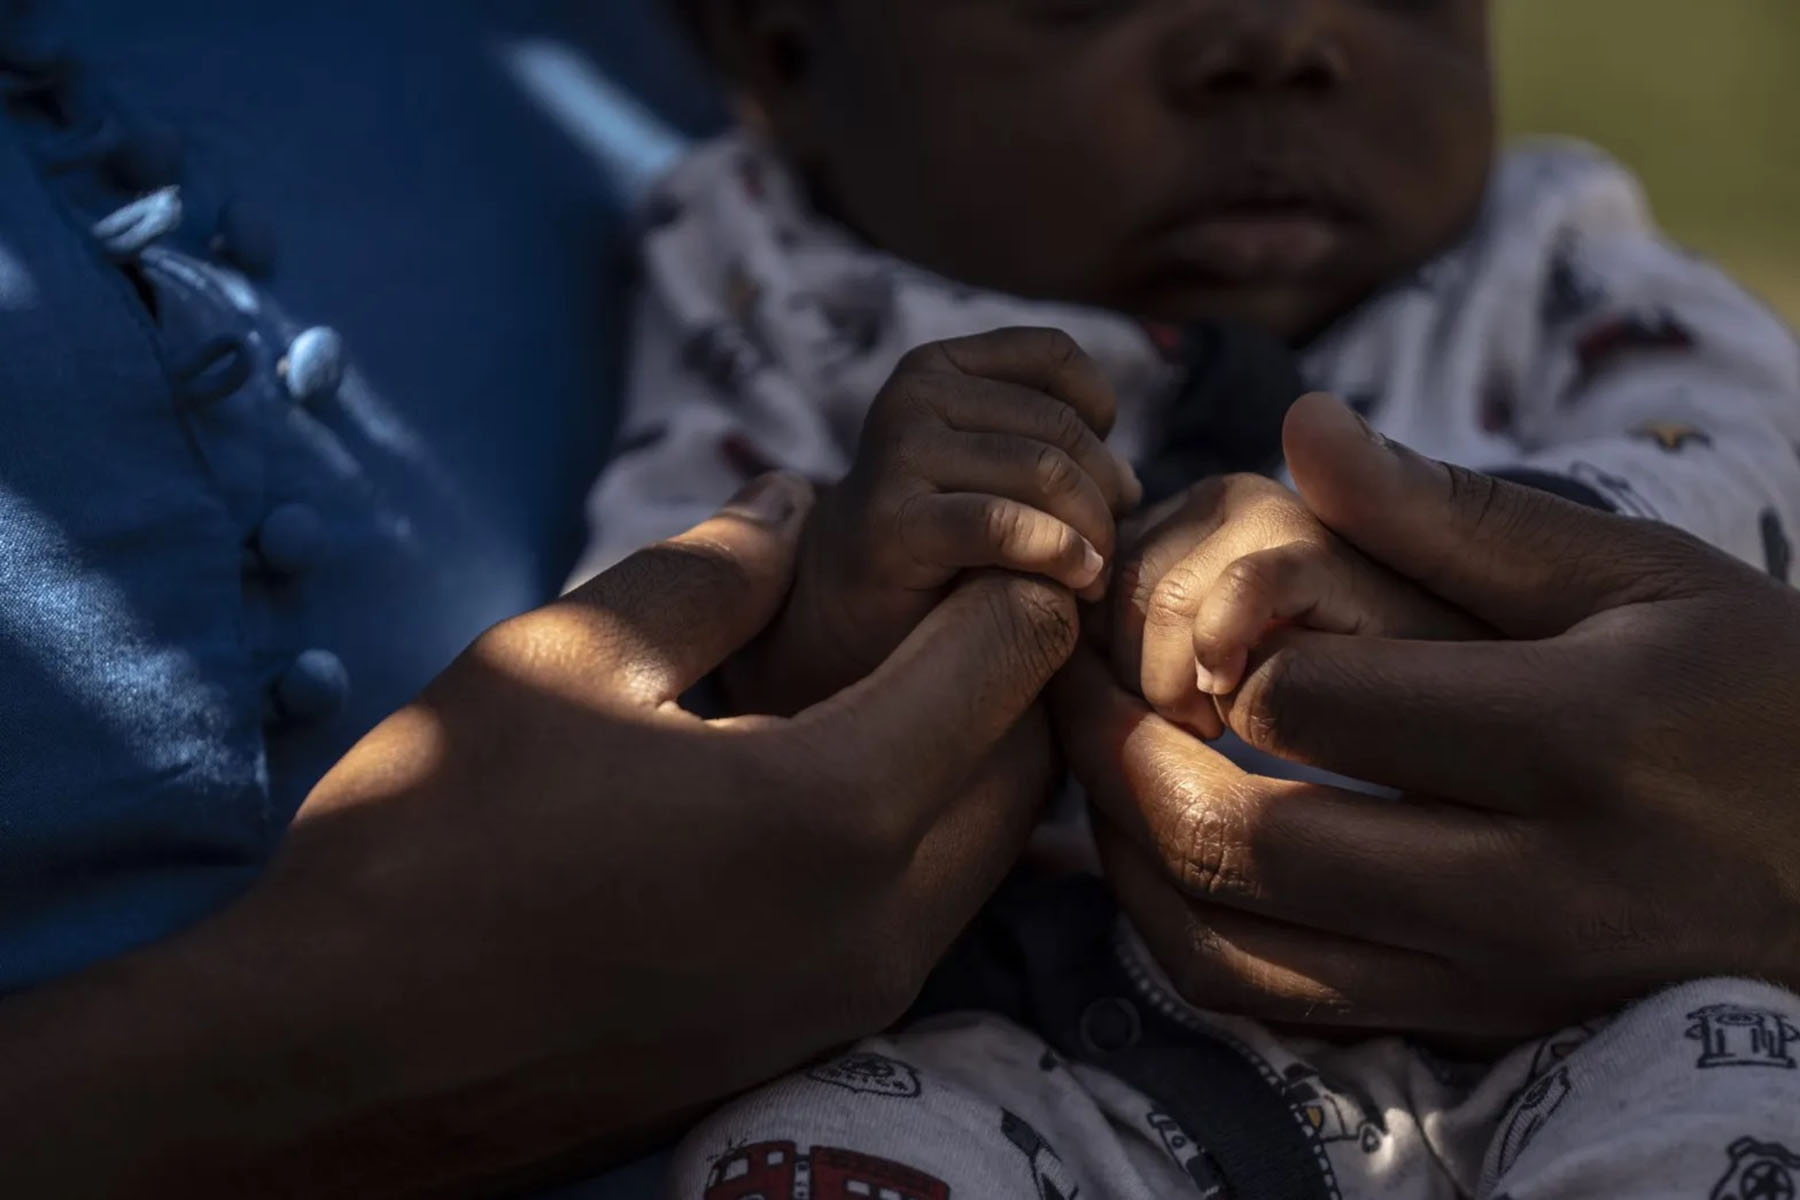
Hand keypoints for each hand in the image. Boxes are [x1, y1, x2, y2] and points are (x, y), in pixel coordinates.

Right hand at [0, 473, 1080, 1195]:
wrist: (339, 1064)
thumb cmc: (432, 844)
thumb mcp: (561, 662)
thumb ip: (706, 574)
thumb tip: (788, 502)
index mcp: (833, 803)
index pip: (1010, 654)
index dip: (1007, 571)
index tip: (961, 526)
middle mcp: (881, 917)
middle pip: (1027, 756)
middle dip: (1009, 662)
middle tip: (934, 591)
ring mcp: (858, 995)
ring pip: (994, 842)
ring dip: (973, 749)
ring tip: (887, 675)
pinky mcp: (822, 1037)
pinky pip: (934, 909)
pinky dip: (927, 827)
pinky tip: (834, 777)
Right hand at [730, 327, 1140, 713]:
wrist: (848, 610)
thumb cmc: (942, 543)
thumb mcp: (999, 472)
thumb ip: (1057, 452)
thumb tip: (1132, 481)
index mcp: (939, 366)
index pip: (1054, 356)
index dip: (1100, 413)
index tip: (1106, 478)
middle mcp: (913, 393)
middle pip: (1059, 426)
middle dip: (1104, 493)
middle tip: (1110, 548)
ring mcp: (899, 452)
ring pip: (1044, 472)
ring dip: (1089, 531)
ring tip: (1093, 574)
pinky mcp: (896, 520)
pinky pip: (1006, 524)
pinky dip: (1059, 553)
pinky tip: (1076, 582)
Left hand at [1052, 393, 1799, 1038]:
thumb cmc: (1752, 691)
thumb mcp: (1635, 574)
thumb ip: (1453, 514)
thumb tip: (1301, 424)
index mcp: (1571, 738)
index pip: (1306, 702)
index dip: (1218, 648)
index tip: (1188, 612)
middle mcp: (1525, 884)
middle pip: (1239, 838)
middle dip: (1115, 750)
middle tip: (1066, 679)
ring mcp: (1491, 978)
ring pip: (1229, 945)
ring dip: (1124, 851)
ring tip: (1093, 758)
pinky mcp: (1469, 1024)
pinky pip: (1274, 1007)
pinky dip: (1182, 931)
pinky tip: (1162, 851)